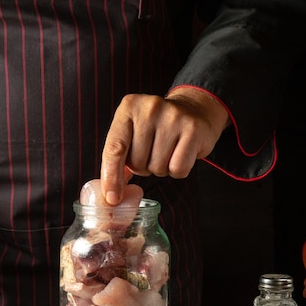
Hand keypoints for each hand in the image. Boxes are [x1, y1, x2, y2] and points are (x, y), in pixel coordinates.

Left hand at [100, 86, 229, 204]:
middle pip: (137, 162)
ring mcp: (173, 118)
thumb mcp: (133, 131)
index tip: (112, 198)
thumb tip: (111, 192)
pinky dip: (178, 170)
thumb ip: (119, 158)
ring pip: (157, 167)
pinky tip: (180, 154)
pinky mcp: (193, 130)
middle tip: (152, 153)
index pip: (115, 148)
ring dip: (160, 169)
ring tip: (167, 151)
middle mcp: (150, 109)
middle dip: (143, 167)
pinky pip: (178, 169)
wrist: (194, 110)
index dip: (111, 176)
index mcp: (129, 107)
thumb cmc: (158, 126)